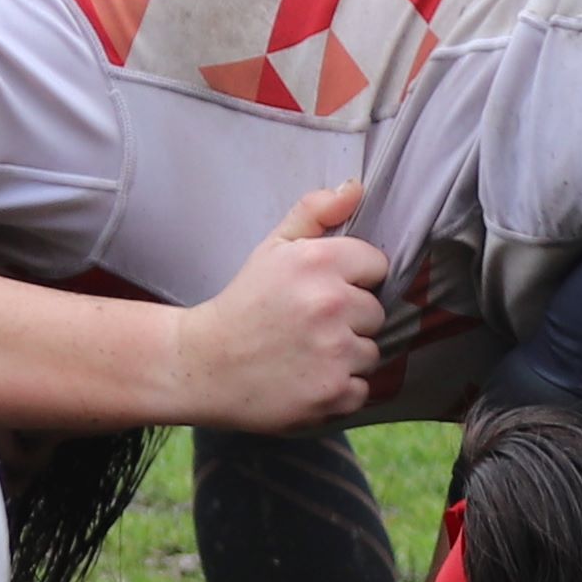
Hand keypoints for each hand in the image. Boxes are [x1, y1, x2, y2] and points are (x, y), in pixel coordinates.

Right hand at [170, 183, 385, 431]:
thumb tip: (356, 188)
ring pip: (371, 352)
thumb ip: (315, 213)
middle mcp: (331, 304)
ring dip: (346, 357)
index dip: (352, 279)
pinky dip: (340, 390)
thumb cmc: (243, 304)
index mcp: (318, 261)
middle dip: (349, 320)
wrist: (204, 365)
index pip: (378, 266)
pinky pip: (362, 389)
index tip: (323, 292)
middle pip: (376, 312)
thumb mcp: (272, 249)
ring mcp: (334, 352)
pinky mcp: (333, 393)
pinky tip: (307, 380)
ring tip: (306, 354)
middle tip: (308, 327)